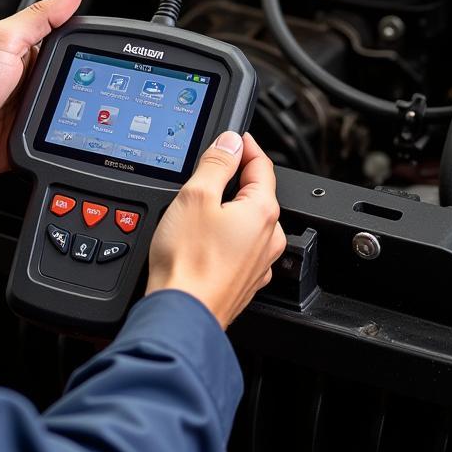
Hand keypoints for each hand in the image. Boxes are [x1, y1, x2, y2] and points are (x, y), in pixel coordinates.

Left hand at [0, 0, 83, 177]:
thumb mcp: (4, 39)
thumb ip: (41, 17)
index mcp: (27, 56)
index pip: (69, 52)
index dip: (87, 56)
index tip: (109, 58)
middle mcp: (29, 85)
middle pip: (73, 89)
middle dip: (85, 95)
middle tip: (97, 98)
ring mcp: (26, 116)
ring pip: (66, 119)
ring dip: (74, 123)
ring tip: (84, 123)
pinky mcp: (24, 144)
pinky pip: (50, 146)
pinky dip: (59, 146)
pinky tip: (66, 142)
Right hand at [147, 131, 284, 328]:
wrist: (182, 314)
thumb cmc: (188, 262)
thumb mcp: (195, 196)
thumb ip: (216, 164)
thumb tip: (230, 142)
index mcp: (263, 211)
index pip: (261, 165)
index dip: (244, 146)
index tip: (233, 137)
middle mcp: (269, 238)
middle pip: (256, 194)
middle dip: (235, 178)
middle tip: (209, 168)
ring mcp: (258, 263)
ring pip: (247, 223)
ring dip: (229, 209)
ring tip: (200, 205)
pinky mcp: (243, 282)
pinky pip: (239, 248)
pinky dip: (224, 237)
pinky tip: (202, 239)